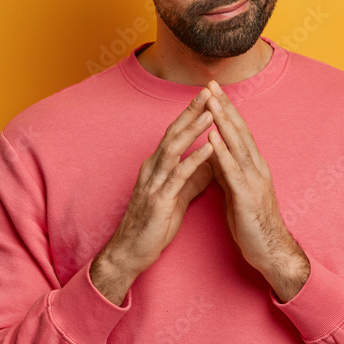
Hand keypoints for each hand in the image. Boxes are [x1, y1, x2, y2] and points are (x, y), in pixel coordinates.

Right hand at [91, 89, 215, 304]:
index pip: (176, 133)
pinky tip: (209, 148)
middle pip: (174, 133)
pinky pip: (178, 175)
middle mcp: (153, 168)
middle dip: (192, 111)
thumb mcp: (178, 196)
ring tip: (211, 113)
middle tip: (209, 91)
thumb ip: (192, 178)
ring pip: (174, 149)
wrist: (132, 252)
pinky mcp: (159, 199)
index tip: (209, 96)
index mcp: (157, 166)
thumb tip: (211, 165)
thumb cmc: (155, 224)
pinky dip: (194, 159)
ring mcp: (154, 182)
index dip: (191, 113)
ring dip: (193, 130)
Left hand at [204, 80, 309, 301]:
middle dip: (224, 106)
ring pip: (237, 145)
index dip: (226, 110)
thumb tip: (214, 152)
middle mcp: (257, 167)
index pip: (238, 132)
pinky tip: (212, 138)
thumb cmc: (253, 223)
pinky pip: (232, 171)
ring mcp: (254, 180)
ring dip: (223, 121)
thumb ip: (227, 170)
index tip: (213, 91)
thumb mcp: (237, 191)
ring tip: (211, 102)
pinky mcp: (248, 196)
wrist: (272, 251)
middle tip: (211, 85)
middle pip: (239, 131)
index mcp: (253, 165)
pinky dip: (222, 152)